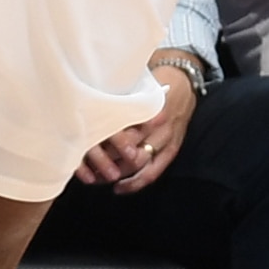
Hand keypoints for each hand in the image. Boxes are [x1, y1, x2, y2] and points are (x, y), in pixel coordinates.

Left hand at [76, 58, 196, 190]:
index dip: (101, 138)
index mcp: (146, 105)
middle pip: (128, 149)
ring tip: (99, 179)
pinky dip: (136, 182)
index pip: (120, 128)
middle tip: (87, 164)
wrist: (184, 80)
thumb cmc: (153, 81)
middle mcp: (158, 124)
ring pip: (139, 164)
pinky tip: (120, 188)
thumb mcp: (134, 83)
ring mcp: (167, 138)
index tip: (84, 143)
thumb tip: (88, 108)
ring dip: (118, 174)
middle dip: (106, 160)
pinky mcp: (172, 149)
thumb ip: (117, 97)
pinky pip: (154, 172)